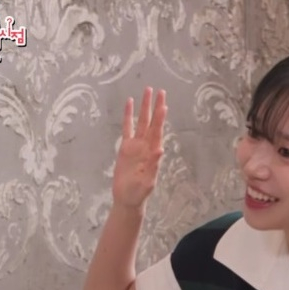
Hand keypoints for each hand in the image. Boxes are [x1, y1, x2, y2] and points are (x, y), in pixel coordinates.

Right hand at [112, 87, 167, 209]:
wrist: (127, 198)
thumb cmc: (139, 192)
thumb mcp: (147, 181)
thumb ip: (153, 165)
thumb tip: (160, 150)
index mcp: (153, 152)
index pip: (157, 131)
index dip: (160, 118)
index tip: (163, 104)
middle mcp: (146, 145)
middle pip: (151, 122)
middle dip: (155, 107)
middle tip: (159, 90)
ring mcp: (136, 145)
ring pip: (140, 121)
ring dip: (144, 107)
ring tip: (147, 91)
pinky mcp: (125, 147)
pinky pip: (127, 128)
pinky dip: (128, 116)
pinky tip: (129, 103)